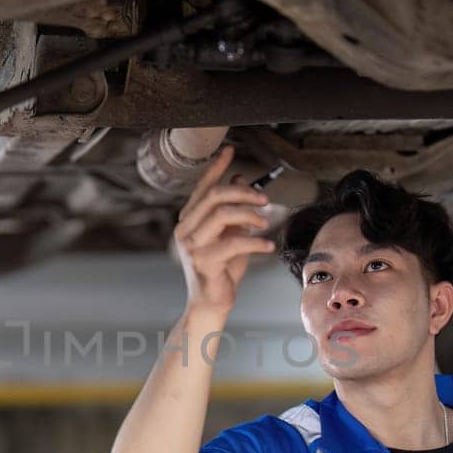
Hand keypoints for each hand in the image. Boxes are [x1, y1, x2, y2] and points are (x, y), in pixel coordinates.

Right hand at [173, 147, 275, 315]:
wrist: (211, 303)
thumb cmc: (222, 268)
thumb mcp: (231, 233)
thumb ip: (233, 208)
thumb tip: (239, 177)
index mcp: (189, 220)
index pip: (203, 187)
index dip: (216, 167)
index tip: (230, 150)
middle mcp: (185, 229)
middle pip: (215, 196)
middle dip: (244, 193)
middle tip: (265, 199)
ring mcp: (192, 246)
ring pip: (221, 214)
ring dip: (249, 215)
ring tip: (264, 222)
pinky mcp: (204, 262)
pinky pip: (233, 242)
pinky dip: (255, 242)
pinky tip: (267, 247)